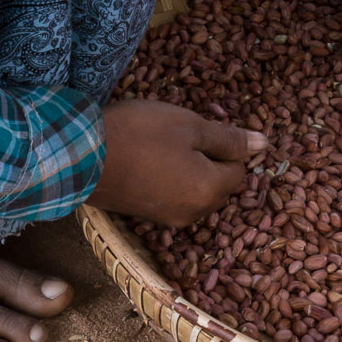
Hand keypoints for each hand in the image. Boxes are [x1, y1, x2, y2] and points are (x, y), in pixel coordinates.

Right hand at [91, 100, 265, 223]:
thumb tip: (264, 146)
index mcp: (210, 191)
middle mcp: (193, 213)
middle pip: (218, 183)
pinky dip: (168, 177)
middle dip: (209, 158)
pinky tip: (148, 157)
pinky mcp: (145, 215)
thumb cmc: (140, 134)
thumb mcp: (190, 126)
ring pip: (194, 188)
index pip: (240, 169)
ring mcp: (167, 217)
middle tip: (182, 131)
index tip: (203, 124)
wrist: (78, 157)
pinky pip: (171, 194)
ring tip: (162, 142)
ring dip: (187, 166)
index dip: (227, 144)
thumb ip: (229, 138)